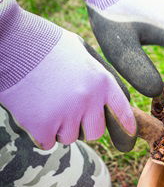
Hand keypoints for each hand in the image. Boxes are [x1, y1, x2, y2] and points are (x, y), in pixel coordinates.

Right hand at [0, 0, 135, 150]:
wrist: (12, 43)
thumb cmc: (45, 44)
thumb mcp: (80, 51)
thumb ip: (97, 75)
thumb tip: (111, 99)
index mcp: (101, 81)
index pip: (123, 111)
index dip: (126, 126)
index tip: (128, 138)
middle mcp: (89, 99)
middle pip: (95, 132)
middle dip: (82, 126)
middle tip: (64, 110)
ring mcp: (66, 114)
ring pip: (69, 137)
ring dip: (58, 128)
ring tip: (44, 102)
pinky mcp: (43, 126)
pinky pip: (47, 142)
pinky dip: (39, 132)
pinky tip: (31, 111)